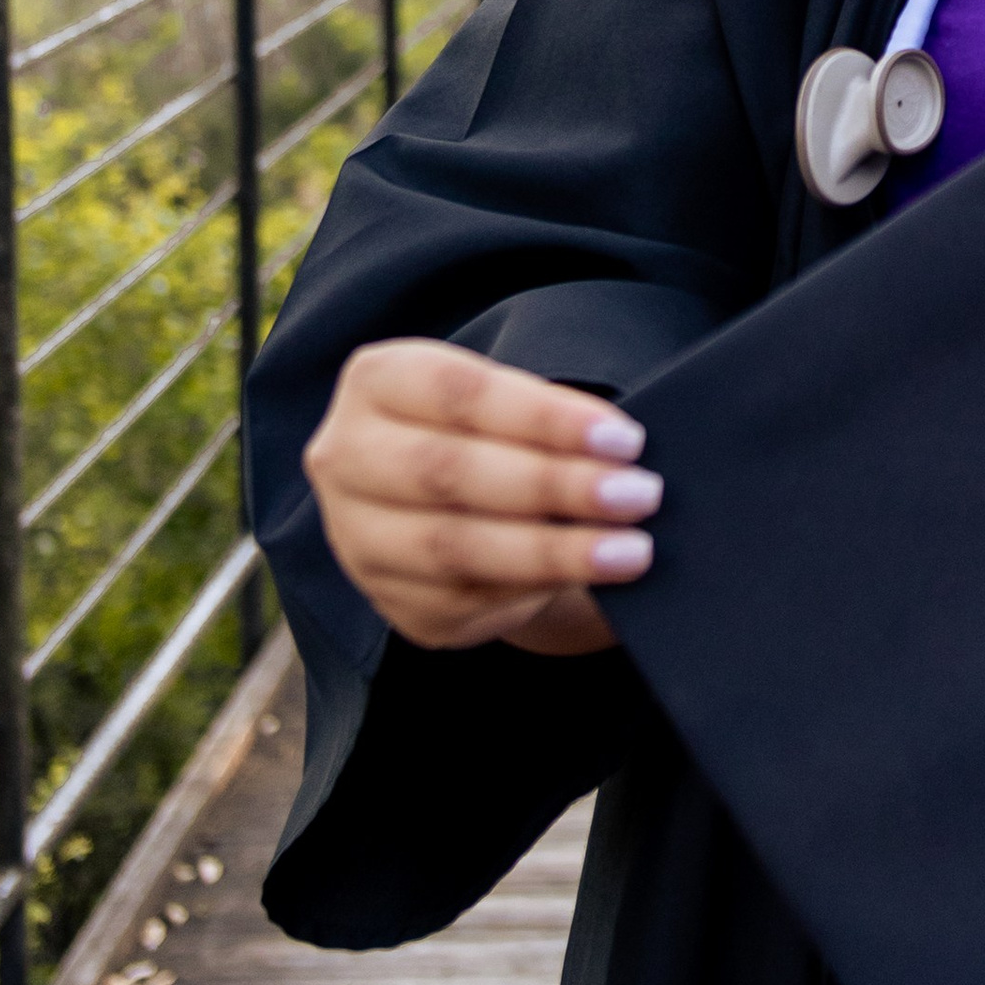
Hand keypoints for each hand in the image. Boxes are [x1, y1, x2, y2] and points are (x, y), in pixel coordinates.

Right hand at [301, 340, 660, 656]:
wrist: (450, 503)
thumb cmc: (492, 433)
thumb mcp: (508, 404)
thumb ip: (548, 418)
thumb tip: (622, 451)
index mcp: (376, 382)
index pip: (459, 393)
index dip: (543, 417)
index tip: (624, 439)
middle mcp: (346, 457)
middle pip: (448, 471)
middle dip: (553, 486)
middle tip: (638, 494)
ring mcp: (358, 538)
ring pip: (454, 547)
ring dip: (553, 552)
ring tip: (629, 550)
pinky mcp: (391, 601)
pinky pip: (464, 601)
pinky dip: (533, 590)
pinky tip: (587, 580)